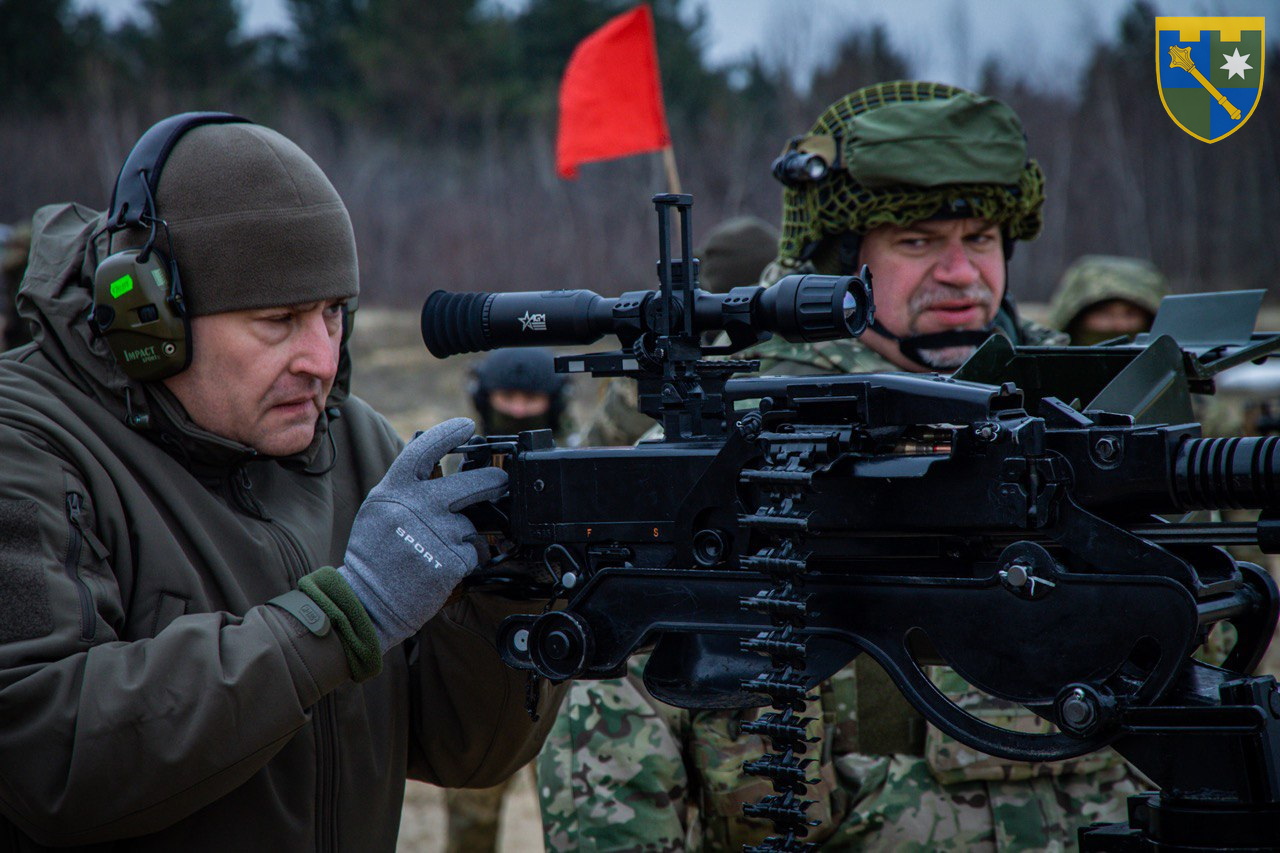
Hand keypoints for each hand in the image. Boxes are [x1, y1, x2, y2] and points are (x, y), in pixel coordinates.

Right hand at [339, 418, 507, 650]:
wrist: (367, 601)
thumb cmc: (374, 556)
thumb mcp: (379, 510)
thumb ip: (406, 488)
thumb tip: (441, 469)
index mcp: (394, 491)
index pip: (424, 449)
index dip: (449, 434)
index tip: (468, 426)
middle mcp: (416, 507)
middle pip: (470, 483)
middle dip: (493, 480)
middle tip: (501, 480)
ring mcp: (435, 533)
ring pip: (472, 524)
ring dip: (467, 535)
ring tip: (441, 548)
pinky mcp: (450, 560)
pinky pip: (475, 551)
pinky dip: (468, 558)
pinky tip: (445, 565)